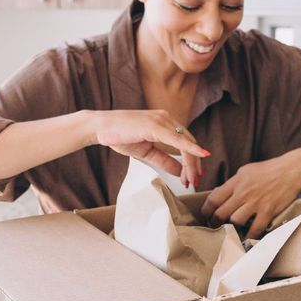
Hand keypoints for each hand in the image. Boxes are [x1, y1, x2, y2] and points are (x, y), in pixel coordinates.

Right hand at [90, 110, 209, 186]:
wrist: (100, 127)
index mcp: (165, 122)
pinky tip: (200, 155)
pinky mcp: (155, 125)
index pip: (185, 141)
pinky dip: (190, 148)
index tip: (193, 177)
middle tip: (194, 182)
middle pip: (189, 142)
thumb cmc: (120, 135)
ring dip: (191, 163)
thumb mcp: (146, 152)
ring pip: (185, 143)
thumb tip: (179, 171)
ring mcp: (161, 120)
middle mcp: (166, 118)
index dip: (192, 160)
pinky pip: (177, 139)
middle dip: (194, 164)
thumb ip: (163, 160)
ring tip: (191, 179)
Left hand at [200, 156, 300, 238]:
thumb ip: (233, 184)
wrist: (291, 170)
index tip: (205, 216)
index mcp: (236, 181)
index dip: (206, 211)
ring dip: (231, 229)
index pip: (214, 199)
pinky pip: (255, 229)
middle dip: (215, 223)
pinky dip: (249, 237)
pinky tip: (246, 239)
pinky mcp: (268, 211)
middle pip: (221, 213)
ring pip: (235, 222)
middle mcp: (243, 192)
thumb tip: (220, 196)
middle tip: (215, 227)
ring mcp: (256, 203)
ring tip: (230, 232)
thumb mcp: (246, 171)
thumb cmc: (268, 170)